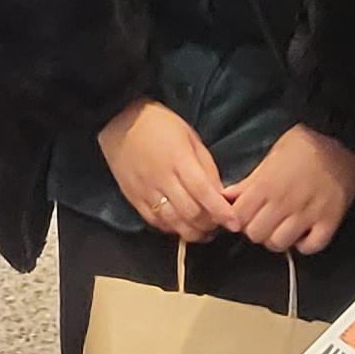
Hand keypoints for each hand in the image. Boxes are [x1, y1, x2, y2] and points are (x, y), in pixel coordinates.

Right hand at [97, 98, 230, 249]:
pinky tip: (180, 225)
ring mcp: (146, 190)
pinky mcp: (133, 198)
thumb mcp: (190, 137)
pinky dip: (171, 228)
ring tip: (203, 232)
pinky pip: (155, 222)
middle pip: (190, 212)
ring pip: (173, 222)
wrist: (119, 121)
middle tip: (219, 226)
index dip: (221, 212)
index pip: (204, 192)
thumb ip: (206, 166)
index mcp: (179, 160)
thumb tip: (220, 195)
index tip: (235, 224)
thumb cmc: (160, 125)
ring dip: (191, 232)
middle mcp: (162, 179)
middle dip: (209, 225)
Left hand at [226, 124, 354, 256]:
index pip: (238, 217)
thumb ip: (248, 180)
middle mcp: (284, 202)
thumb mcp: (270, 156)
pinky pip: (312, 246)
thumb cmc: (305, 142)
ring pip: (279, 244)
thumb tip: (227, 196)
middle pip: (256, 234)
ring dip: (278, 238)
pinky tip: (304, 233)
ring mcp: (308, 213)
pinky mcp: (330, 220)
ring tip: (283, 227)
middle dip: (256, 229)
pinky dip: (305, 244)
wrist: (342, 137)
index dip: (238, 218)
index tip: (244, 214)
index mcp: (266, 185)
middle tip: (263, 220)